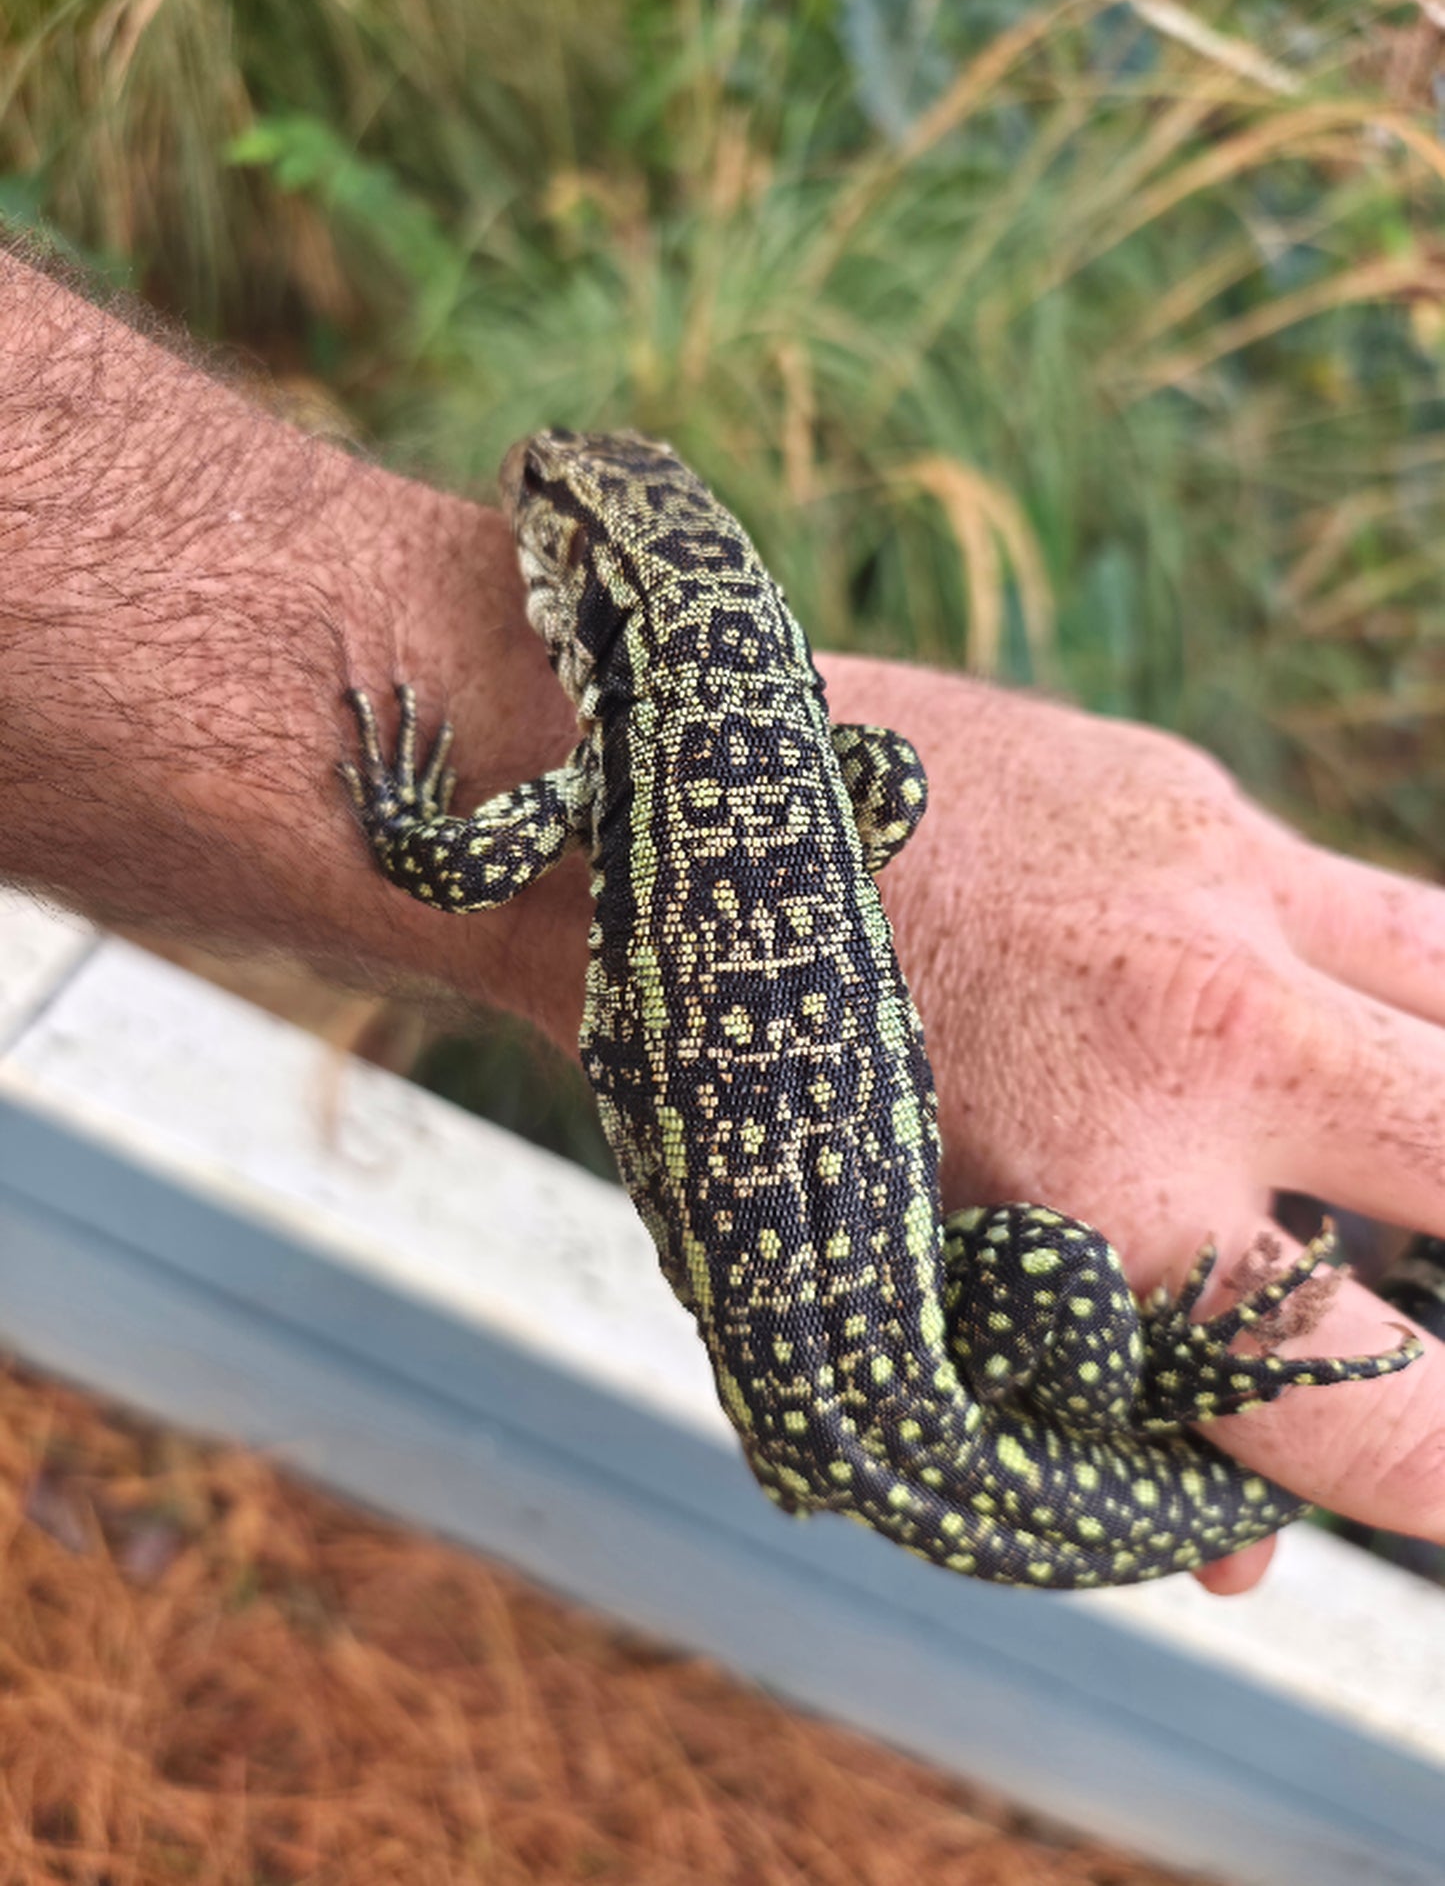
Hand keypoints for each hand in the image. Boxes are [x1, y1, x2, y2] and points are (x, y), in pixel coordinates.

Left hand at [822, 656, 1443, 1592]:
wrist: (663, 828)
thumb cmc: (754, 1092)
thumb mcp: (890, 1294)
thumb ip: (1075, 1422)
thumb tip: (1238, 1554)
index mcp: (1110, 1211)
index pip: (1384, 1419)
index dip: (1426, 1488)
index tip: (1410, 1483)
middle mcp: (1203, 1049)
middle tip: (1410, 1308)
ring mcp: (1224, 898)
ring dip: (1437, 1112)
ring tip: (1387, 1160)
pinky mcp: (1198, 802)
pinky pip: (1365, 918)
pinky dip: (1352, 1003)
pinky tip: (1274, 1031)